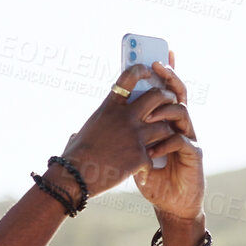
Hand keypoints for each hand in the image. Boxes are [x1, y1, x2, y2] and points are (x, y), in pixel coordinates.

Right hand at [59, 61, 187, 195]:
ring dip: (165, 130)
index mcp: (110, 107)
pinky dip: (151, 162)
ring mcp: (135, 136)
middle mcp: (125, 117)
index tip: (147, 71)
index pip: (129, 77)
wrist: (75, 175)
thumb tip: (101, 120)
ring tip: (163, 137)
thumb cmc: (76, 154)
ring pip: (164, 126)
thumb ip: (101, 119)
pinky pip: (155, 154)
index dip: (141, 70)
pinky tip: (145, 169)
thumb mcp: (89, 127)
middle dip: (167, 97)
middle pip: (157, 96)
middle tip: (170, 101)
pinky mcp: (140, 155)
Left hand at [131, 55, 203, 221]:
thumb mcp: (134, 153)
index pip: (166, 92)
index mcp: (166, 123)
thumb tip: (99, 123)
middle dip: (169, 78)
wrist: (171, 204)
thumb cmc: (153, 178)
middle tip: (157, 65)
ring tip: (148, 114)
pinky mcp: (194, 156)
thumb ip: (125, 137)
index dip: (164, 73)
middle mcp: (181, 126)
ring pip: (182, 113)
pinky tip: (153, 150)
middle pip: (178, 94)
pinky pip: (181, 142)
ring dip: (163, 110)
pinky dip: (166, 143)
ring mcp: (189, 139)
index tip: (156, 55)